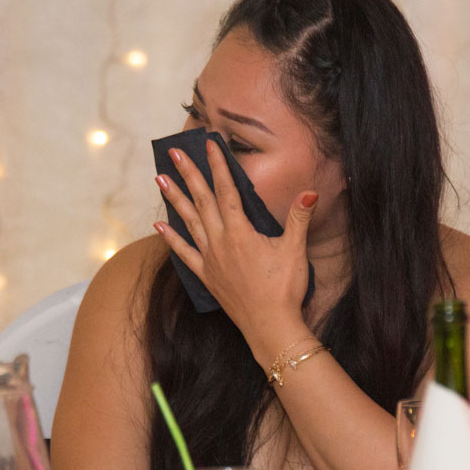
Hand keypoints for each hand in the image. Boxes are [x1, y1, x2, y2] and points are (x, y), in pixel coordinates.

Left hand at [153, 142, 317, 346]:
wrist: (270, 326)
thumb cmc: (284, 289)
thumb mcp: (295, 249)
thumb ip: (299, 217)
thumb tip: (310, 190)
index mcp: (240, 232)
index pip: (227, 190)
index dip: (218, 165)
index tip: (210, 143)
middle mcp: (220, 242)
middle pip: (201, 200)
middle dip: (188, 173)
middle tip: (174, 152)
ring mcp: (210, 259)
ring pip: (188, 221)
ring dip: (174, 198)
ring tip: (159, 178)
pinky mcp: (206, 276)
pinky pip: (183, 253)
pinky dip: (171, 238)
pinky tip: (159, 225)